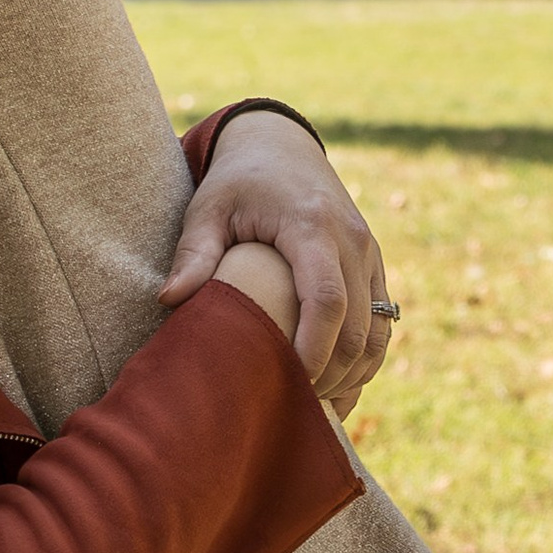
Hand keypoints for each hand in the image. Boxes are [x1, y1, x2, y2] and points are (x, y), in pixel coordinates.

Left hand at [164, 113, 392, 407]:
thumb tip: (169, 300)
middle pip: (357, 326)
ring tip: (311, 403)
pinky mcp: (375, 266)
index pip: (326, 300)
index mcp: (312, 226)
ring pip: (378, 331)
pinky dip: (364, 360)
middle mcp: (352, 241)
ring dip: (352, 374)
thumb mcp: (207, 207)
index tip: (287, 384)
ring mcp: (370, 254)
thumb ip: (193, 253)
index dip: (312, 350)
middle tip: (290, 405)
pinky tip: (335, 387)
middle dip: (331, 374)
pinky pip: (383, 323)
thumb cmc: (237, 181)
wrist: (282, 146)